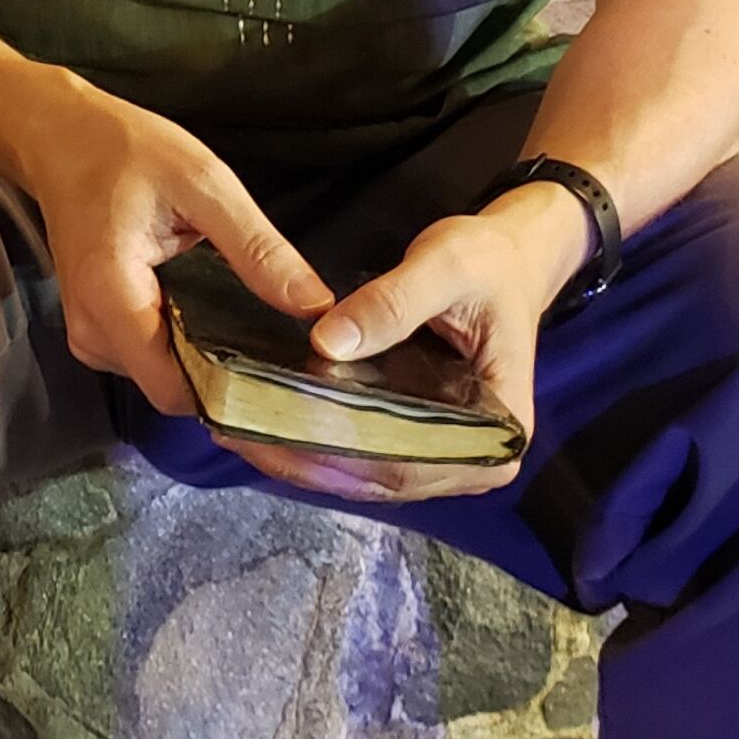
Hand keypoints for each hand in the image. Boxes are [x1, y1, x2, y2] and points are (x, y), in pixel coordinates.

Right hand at [12, 71, 332, 416]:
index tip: (293, 389)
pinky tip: (220, 322)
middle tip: (295, 363)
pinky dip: (190, 349)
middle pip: (174, 391)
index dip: (237, 398)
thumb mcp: (204, 183)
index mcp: (112, 294)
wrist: (59, 138)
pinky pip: (152, 359)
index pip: (177, 389)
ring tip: (260, 335)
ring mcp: (89, 333)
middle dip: (235, 385)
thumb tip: (316, 307)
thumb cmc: (123, 150)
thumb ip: (258, 249)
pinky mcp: (98, 329)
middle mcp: (92, 328)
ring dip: (213, 366)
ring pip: (165, 379)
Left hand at [227, 193, 579, 502]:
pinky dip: (313, 442)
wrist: (505, 259)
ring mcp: (443, 454)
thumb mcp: (444, 266)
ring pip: (362, 475)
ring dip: (299, 456)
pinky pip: (360, 453)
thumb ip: (391, 303)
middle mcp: (473, 459)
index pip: (410, 462)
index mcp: (499, 429)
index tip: (276, 429)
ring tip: (233, 425)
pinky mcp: (416, 437)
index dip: (341, 454)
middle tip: (234, 429)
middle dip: (305, 460)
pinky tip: (261, 419)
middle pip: (380, 478)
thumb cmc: (487, 263)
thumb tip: (326, 342)